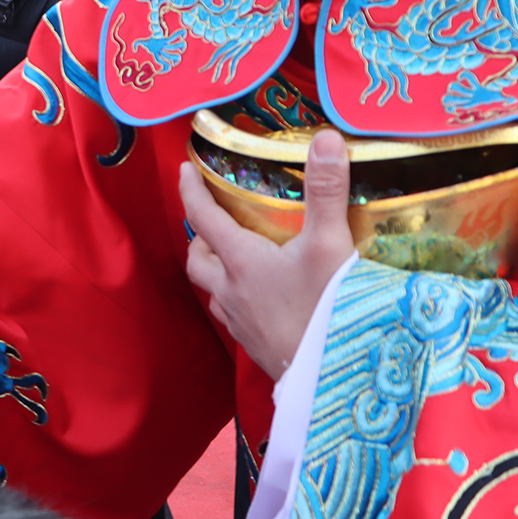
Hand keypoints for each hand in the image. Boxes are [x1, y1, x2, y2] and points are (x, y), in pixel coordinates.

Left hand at [180, 129, 356, 380]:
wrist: (333, 381)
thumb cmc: (327, 310)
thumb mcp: (331, 244)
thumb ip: (327, 191)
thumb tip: (326, 138)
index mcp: (240, 262)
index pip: (204, 217)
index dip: (191, 190)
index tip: (184, 169)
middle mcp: (231, 292)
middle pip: (197, 260)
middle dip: (199, 237)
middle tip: (212, 221)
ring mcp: (241, 323)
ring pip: (213, 291)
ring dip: (217, 270)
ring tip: (237, 257)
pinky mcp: (256, 347)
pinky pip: (234, 315)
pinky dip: (238, 298)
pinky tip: (262, 299)